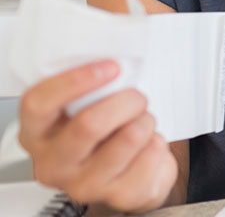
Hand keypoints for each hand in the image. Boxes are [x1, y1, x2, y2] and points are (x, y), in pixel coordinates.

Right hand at [18, 60, 176, 212]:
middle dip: (126, 101)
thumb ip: (90, 86)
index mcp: (37, 133)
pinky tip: (147, 145)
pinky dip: (158, 142)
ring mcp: (84, 184)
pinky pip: (151, 155)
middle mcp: (54, 164)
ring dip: (145, 121)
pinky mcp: (120, 195)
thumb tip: (114, 58)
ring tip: (141, 122)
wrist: (131, 170)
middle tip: (137, 97)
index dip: (75, 81)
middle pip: (89, 124)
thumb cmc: (106, 130)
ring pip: (129, 137)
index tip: (111, 67)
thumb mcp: (88, 106)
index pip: (39, 104)